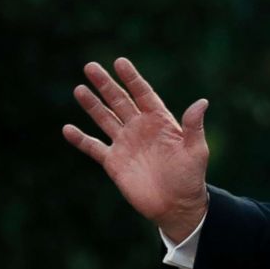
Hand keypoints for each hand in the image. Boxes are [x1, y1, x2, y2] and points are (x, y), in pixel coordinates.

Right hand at [62, 57, 209, 242]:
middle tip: (90, 66)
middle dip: (105, 84)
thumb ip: (193, 126)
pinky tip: (67, 129)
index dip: (132, 78)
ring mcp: (125, 143)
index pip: (143, 94)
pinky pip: (94, 147)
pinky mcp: (114, 162)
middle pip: (119, 101)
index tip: (119, 62)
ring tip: (79, 89)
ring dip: (91, 105)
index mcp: (160, 121)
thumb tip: (202, 102)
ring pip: (105, 119)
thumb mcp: (196, 151)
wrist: (177, 206)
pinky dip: (80, 139)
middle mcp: (140, 128)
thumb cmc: (190, 177)